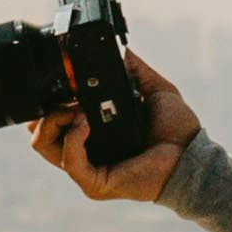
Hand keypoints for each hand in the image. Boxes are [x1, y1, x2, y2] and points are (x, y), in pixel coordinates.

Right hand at [28, 47, 197, 203]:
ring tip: (76, 109)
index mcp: (92, 133)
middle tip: (66, 98)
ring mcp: (87, 169)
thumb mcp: (153, 90)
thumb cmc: (176, 130)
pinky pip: (69, 162)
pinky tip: (84, 122)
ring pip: (44, 146)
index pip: (51, 122)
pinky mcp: (95, 183)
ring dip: (53, 120)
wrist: (192, 156)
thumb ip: (135, 69)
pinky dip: (72, 139)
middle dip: (44, 110)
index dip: (44, 104)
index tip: (53, 82)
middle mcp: (84, 152)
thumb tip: (120, 48)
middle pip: (39, 134)